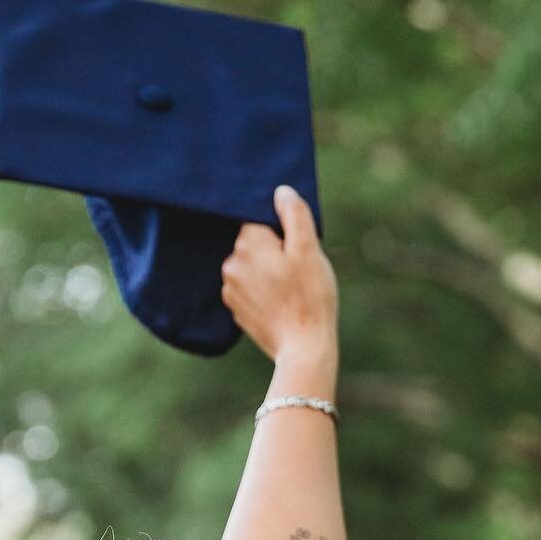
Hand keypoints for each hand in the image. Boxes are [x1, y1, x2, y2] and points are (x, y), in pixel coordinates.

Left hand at [219, 184, 337, 364]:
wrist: (303, 347)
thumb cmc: (310, 296)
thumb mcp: (309, 249)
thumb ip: (294, 214)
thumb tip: (280, 191)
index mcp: (248, 242)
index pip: (257, 218)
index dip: (280, 228)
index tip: (295, 243)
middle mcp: (231, 262)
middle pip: (253, 242)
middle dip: (273, 248)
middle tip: (296, 267)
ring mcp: (230, 289)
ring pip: (250, 265)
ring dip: (267, 270)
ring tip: (289, 287)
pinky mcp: (235, 309)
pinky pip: (248, 288)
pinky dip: (261, 290)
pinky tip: (279, 302)